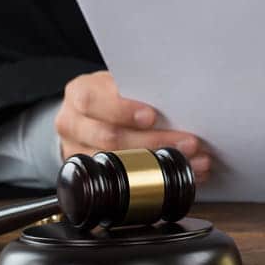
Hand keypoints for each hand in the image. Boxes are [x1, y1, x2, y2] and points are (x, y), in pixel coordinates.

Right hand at [55, 71, 211, 181]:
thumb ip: (139, 91)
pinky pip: (123, 180)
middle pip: (110, 137)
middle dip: (154, 141)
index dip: (123, 110)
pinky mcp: (89, 174)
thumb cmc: (112, 95)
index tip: (151, 116)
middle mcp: (73, 123)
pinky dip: (159, 176)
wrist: (90, 116)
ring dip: (160, 162)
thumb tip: (178, 104)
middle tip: (188, 142)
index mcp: (80, 93)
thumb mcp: (120, 84)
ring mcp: (77, 152)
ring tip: (192, 159)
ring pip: (118, 163)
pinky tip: (182, 173)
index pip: (93, 101)